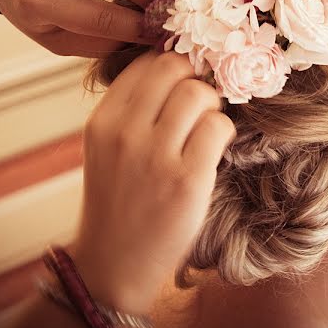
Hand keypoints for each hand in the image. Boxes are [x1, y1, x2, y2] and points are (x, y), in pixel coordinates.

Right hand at [72, 51, 235, 313]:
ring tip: (205, 129)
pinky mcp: (186, 180)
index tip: (182, 83)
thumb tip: (179, 67)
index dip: (172, 67)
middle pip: (174, 67)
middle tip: (198, 105)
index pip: (145, 62)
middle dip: (194, 79)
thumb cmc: (118, 201)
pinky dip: (224, 132)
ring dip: (212, 106)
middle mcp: (124, 132)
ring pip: (199, 93)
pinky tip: (213, 150)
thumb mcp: (107, 147)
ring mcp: (155, 156)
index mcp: (103, 120)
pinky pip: (218, 127)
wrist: (114, 264)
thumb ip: (134, 109)